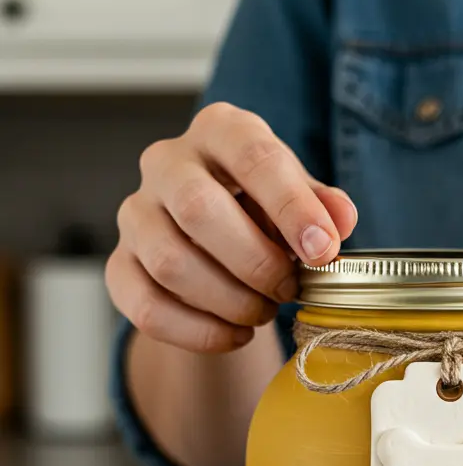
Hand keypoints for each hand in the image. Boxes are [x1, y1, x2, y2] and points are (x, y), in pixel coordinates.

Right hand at [107, 102, 357, 352]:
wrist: (209, 237)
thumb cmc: (259, 206)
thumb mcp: (298, 196)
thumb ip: (322, 205)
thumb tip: (340, 220)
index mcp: (219, 131)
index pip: (252, 155)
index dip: (291, 206)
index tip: (322, 250)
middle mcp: (166, 163)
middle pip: (198, 209)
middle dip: (255, 261)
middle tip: (288, 289)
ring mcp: (135, 214)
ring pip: (170, 262)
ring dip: (228, 300)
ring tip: (263, 311)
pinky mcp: (120, 265)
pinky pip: (146, 306)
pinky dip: (198, 332)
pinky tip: (234, 334)